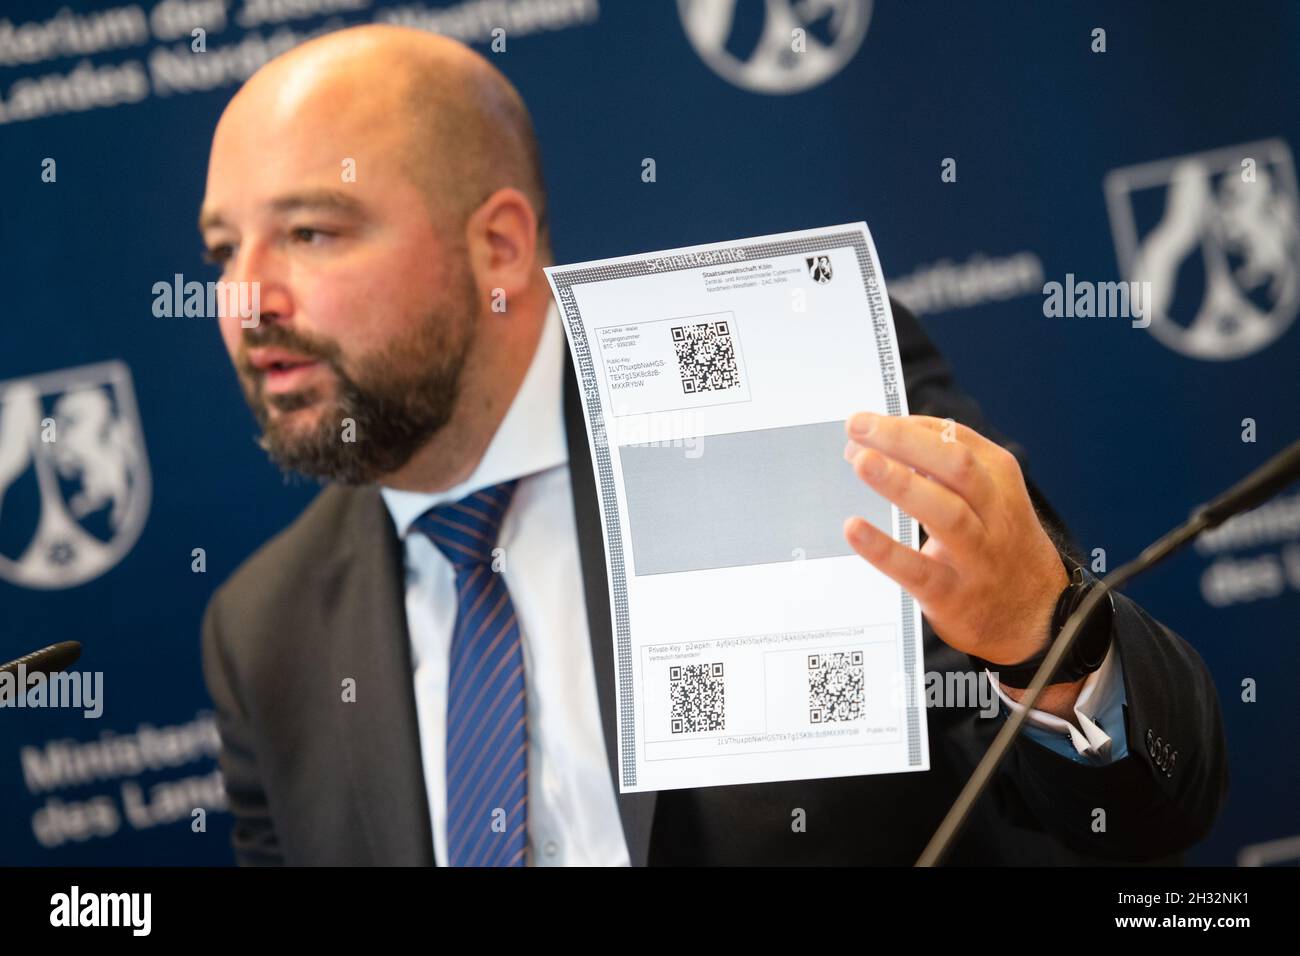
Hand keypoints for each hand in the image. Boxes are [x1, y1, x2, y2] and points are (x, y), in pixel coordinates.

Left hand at [842, 412, 1068, 668]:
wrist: (1039, 618)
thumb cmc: (1000, 548)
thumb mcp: (991, 499)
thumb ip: (946, 471)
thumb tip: (880, 442)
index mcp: (999, 480)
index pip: (955, 438)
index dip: (907, 427)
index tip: (866, 422)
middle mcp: (994, 513)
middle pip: (955, 465)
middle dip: (904, 440)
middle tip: (857, 427)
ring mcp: (977, 556)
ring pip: (946, 513)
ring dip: (902, 484)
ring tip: (861, 462)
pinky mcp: (954, 595)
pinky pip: (918, 570)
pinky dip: (885, 549)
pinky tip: (855, 529)